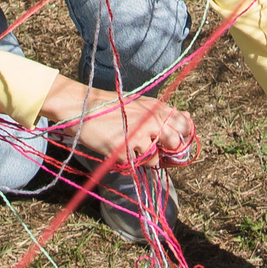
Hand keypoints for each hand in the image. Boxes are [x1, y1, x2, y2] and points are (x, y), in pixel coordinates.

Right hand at [45, 81, 193, 165]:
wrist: (81, 107)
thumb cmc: (110, 105)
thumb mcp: (139, 103)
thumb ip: (160, 112)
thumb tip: (185, 119)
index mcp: (156, 108)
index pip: (184, 125)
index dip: (183, 135)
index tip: (176, 141)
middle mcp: (151, 122)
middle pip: (175, 144)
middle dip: (168, 150)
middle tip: (155, 149)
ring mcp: (138, 137)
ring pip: (155, 159)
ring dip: (145, 157)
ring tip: (130, 146)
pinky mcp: (124, 152)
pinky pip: (135, 164)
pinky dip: (129, 161)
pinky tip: (119, 149)